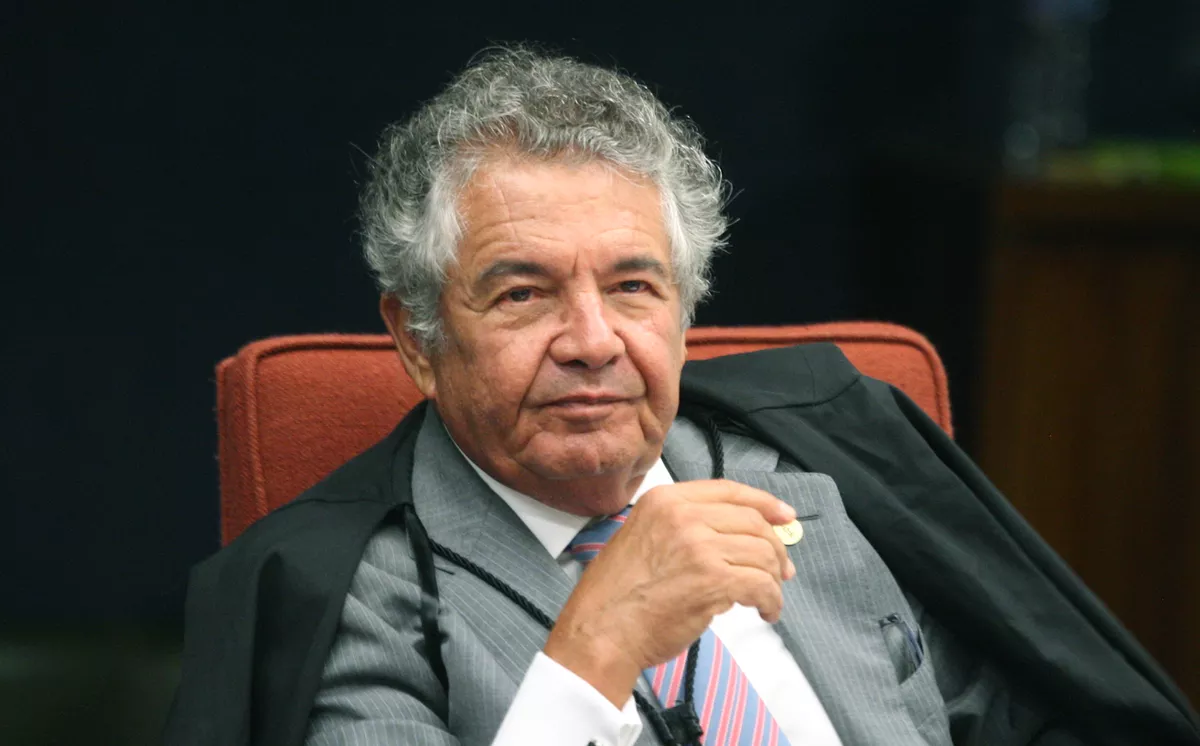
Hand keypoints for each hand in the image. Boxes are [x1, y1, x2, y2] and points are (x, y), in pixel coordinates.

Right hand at [543, 479, 796, 705]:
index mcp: (664, 500)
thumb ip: (682, 529)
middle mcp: (683, 515)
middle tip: (782, 570)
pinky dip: (772, 600)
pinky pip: (761, 584)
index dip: (763, 504)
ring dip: (774, 578)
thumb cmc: (616, 596)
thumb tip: (733, 539)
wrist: (601, 630)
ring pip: (762, 553)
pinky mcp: (713, 579)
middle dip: (775, 547)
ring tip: (769, 596)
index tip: (784, 516)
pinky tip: (765, 611)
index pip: (728, 490)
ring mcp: (699, 545)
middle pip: (752, 522)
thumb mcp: (641, 538)